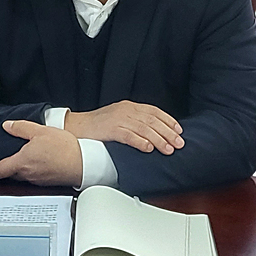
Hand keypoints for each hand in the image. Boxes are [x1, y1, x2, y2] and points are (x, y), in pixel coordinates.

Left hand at [0, 120, 82, 185]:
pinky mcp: (47, 182)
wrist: (84, 162)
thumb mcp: (41, 131)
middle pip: (10, 174)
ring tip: (20, 160)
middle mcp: (28, 174)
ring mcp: (38, 180)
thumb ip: (21, 128)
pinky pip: (33, 177)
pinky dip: (30, 171)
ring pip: (22, 176)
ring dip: (18, 170)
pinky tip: (37, 163)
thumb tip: (7, 125)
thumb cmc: (65, 148)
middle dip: (3, 170)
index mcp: (23, 162)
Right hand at [64, 100, 183, 154]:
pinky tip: (148, 148)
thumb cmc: (98, 126)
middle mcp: (125, 111)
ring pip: (143, 129)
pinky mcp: (110, 129)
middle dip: (168, 133)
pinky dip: (140, 142)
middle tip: (179, 143)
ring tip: (168, 149)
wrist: (76, 126)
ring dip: (158, 140)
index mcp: (129, 106)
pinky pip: (128, 135)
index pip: (154, 111)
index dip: (168, 120)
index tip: (179, 131)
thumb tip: (155, 132)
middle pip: (152, 121)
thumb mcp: (119, 118)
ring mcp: (118, 119)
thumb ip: (135, 122)